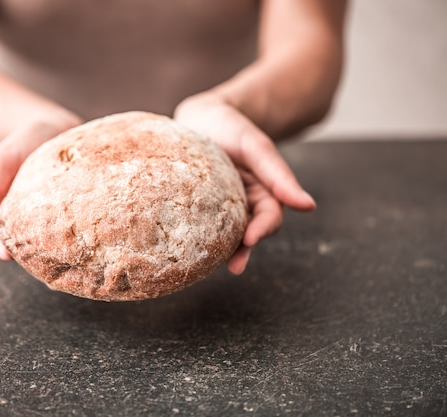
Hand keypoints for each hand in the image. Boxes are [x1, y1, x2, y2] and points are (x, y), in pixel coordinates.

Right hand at [0, 116, 81, 259]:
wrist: (56, 128)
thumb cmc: (23, 144)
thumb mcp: (1, 160)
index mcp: (4, 218)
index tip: (6, 252)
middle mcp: (30, 227)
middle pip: (27, 252)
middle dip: (32, 256)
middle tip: (43, 254)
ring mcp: (57, 225)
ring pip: (56, 248)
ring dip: (63, 251)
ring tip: (74, 249)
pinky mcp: (83, 218)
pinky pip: (83, 232)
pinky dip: (87, 236)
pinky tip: (96, 235)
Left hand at [174, 94, 315, 273]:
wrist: (202, 117)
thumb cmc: (233, 127)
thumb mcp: (256, 147)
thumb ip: (279, 174)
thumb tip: (308, 206)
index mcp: (262, 193)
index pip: (269, 218)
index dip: (262, 230)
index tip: (250, 239)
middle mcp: (243, 205)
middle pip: (247, 233)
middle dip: (242, 251)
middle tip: (234, 266)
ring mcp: (219, 208)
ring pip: (223, 234)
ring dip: (220, 251)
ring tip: (207, 265)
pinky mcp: (197, 208)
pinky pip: (198, 225)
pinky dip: (195, 236)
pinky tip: (183, 246)